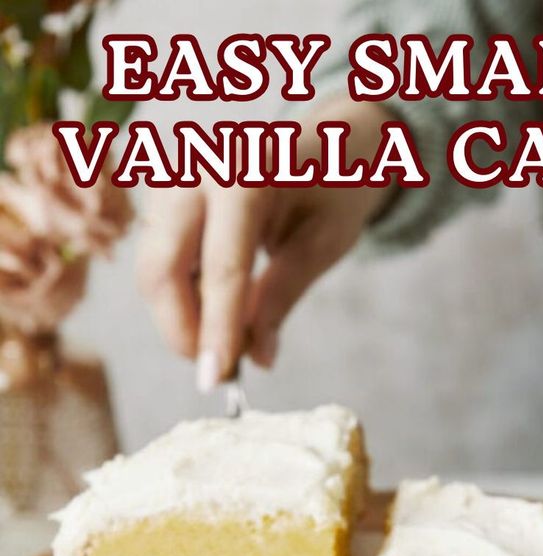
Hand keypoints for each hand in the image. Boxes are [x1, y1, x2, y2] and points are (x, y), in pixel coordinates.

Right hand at [137, 97, 393, 388]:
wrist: (330, 133)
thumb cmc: (336, 185)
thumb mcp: (325, 243)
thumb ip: (284, 295)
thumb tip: (256, 358)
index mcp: (246, 172)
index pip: (222, 269)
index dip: (216, 331)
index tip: (215, 381)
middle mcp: (197, 167)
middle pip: (161, 268)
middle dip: (182, 329)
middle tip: (218, 369)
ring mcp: (173, 177)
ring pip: (152, 268)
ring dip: (180, 316)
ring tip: (226, 339)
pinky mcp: (164, 194)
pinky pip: (157, 258)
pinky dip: (181, 295)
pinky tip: (215, 309)